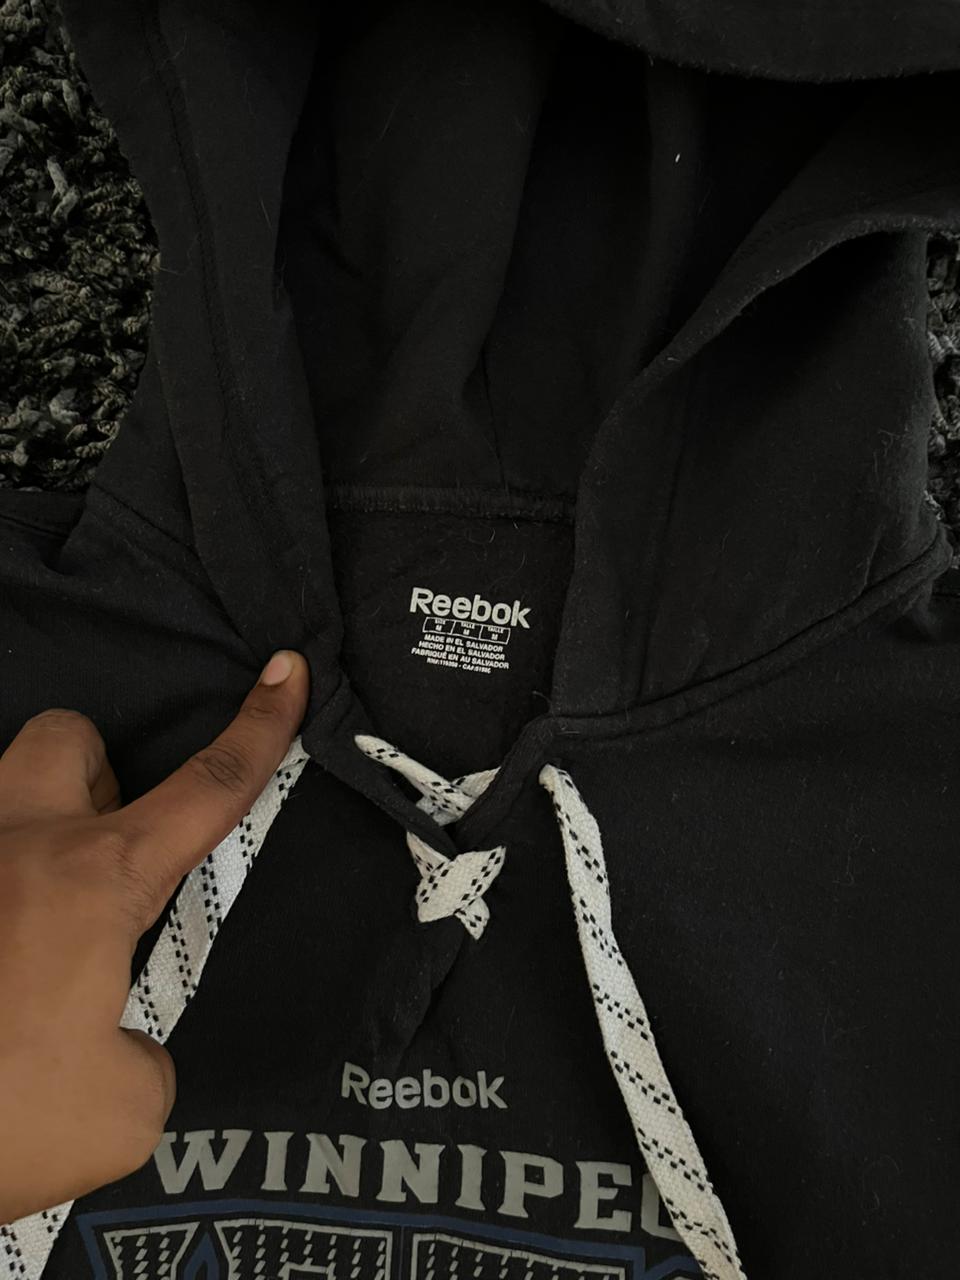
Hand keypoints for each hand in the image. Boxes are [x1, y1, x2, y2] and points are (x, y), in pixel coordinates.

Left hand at [0, 649, 309, 1223]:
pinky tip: (2, 959)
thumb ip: (141, 1053)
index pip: (206, 787)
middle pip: (65, 738)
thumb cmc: (1, 1120)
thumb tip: (116, 1043)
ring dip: (33, 829)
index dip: (260, 726)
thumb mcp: (124, 1109)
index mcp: (96, 881)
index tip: (287, 671)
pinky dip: (0, 896)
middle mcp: (16, 850)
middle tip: (107, 852)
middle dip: (98, 773)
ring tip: (41, 918)